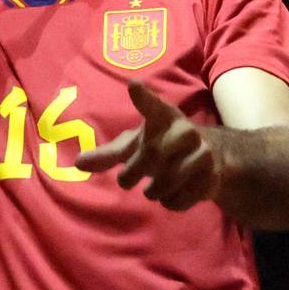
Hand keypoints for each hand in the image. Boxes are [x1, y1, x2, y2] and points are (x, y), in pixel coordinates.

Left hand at [75, 81, 218, 210]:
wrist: (211, 157)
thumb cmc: (162, 146)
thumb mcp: (135, 146)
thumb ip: (107, 155)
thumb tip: (78, 164)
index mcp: (163, 117)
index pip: (151, 107)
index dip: (143, 98)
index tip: (133, 86)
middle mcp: (185, 131)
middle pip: (149, 157)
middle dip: (132, 174)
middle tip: (128, 177)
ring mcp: (201, 153)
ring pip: (162, 184)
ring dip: (152, 191)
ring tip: (155, 183)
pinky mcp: (210, 176)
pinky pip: (177, 200)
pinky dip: (169, 202)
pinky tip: (175, 191)